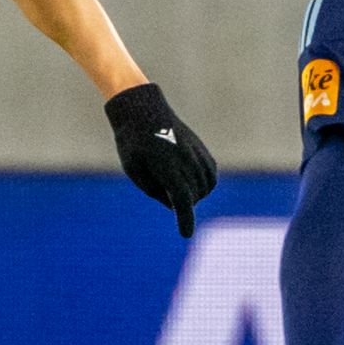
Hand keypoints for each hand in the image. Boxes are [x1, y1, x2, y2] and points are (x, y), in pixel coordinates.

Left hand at [104, 83, 217, 236]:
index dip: (184, 219)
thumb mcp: (134, 170)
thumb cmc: (132, 142)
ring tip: (177, 186)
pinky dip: (204, 183)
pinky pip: (211, 175)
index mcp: (166, 166)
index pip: (181, 199)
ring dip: (195, 194)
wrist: (142, 109)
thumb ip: (154, 190)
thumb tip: (173, 204)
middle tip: (162, 188)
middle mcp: (186, 160)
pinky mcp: (201, 149)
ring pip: (206, 187)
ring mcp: (196, 153)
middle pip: (193, 196)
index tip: (185, 235)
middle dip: (183, 203)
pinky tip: (192, 181)